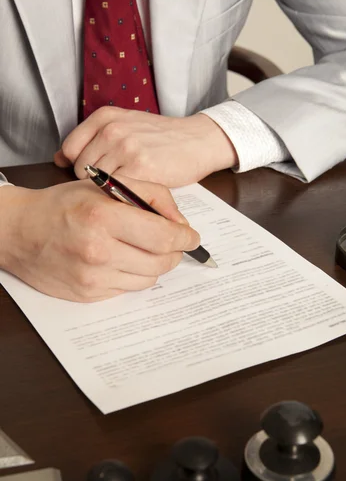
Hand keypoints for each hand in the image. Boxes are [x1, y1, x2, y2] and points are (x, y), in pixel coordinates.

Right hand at [0, 177, 198, 301]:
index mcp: (104, 217)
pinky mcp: (88, 295)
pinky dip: (131, 275)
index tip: (191, 237)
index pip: (164, 236)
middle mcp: (98, 250)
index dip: (185, 238)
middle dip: (173, 252)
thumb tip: (181, 224)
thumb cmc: (64, 204)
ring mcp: (92, 277)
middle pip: (162, 262)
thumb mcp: (107, 185)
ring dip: (153, 264)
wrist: (19, 230)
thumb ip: (151, 195)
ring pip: (149, 279)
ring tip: (139, 248)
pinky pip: (127, 289)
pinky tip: (118, 260)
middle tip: (169, 243)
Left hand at [54, 107, 237, 186]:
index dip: (79, 167)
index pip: (69, 149)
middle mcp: (112, 129)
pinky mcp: (140, 168)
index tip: (96, 172)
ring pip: (97, 183)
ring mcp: (125, 148)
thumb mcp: (124, 126)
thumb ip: (91, 139)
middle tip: (117, 183)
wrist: (198, 140)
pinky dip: (123, 197)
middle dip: (94, 182)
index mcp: (105, 116)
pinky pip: (116, 190)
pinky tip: (136, 192)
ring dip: (109, 192)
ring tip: (127, 188)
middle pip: (80, 169)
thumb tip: (59, 159)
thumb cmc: (161, 138)